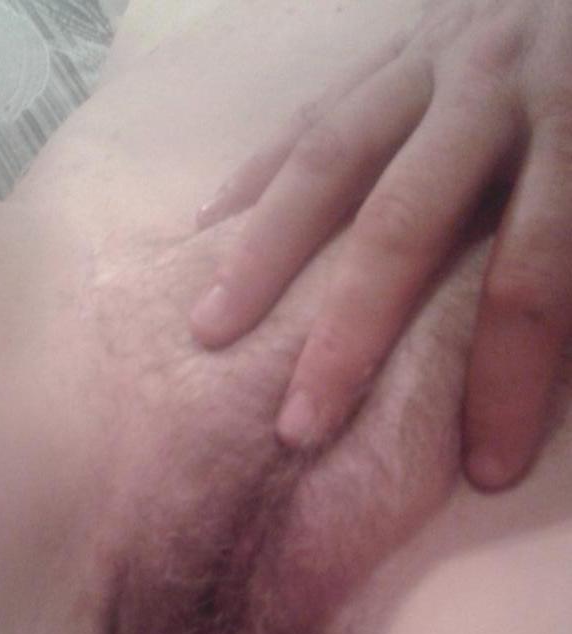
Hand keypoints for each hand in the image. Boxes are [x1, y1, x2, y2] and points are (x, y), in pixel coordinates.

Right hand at [190, 0, 571, 489]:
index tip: (486, 471)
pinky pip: (308, 117)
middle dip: (349, 337)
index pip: (533, 280)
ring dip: (265, 255)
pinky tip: (208, 236)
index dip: (510, 381)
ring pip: (330, 164)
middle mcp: (490, 93)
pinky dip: (256, 179)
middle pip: (404, 229)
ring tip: (210, 334)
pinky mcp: (386, 51)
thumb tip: (558, 354)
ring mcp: (428, 63)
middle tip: (299, 428)